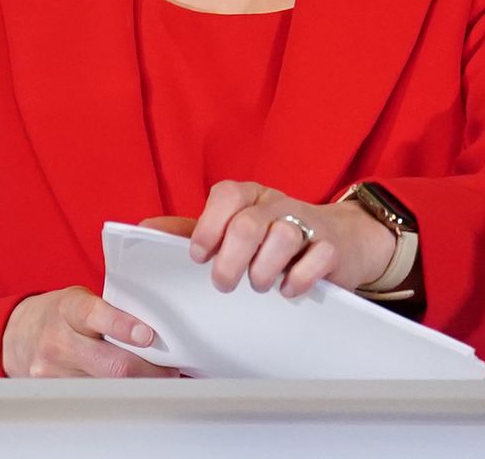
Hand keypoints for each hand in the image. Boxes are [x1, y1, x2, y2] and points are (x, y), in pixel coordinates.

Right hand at [1, 286, 179, 378]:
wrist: (19, 334)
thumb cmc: (62, 313)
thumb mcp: (82, 299)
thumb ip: (111, 310)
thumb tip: (156, 326)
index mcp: (69, 309)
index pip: (96, 316)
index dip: (123, 326)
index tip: (147, 335)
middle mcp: (59, 340)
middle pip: (110, 364)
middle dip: (147, 369)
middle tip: (170, 370)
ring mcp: (54, 369)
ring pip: (107, 385)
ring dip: (136, 383)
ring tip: (154, 378)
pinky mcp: (55, 389)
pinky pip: (95, 395)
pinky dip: (116, 391)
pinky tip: (128, 387)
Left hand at [187, 181, 395, 297]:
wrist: (339, 241)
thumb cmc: (273, 238)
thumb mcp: (233, 229)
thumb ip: (192, 230)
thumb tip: (145, 228)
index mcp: (251, 196)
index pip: (227, 195)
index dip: (208, 227)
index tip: (199, 256)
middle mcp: (278, 204)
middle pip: (249, 223)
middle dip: (231, 260)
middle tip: (224, 284)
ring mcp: (309, 223)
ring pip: (283, 236)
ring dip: (264, 270)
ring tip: (260, 285)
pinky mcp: (333, 247)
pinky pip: (318, 257)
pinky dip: (299, 278)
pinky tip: (289, 289)